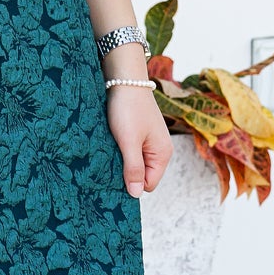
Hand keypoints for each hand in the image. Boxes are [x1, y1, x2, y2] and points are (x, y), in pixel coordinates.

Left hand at [106, 83, 173, 199]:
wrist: (125, 79)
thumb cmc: (128, 109)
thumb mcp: (129, 142)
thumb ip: (133, 168)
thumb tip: (135, 194)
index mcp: (163, 154)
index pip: (148, 184)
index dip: (132, 183)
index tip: (115, 173)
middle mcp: (160, 150)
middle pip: (142, 175)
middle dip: (126, 172)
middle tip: (110, 160)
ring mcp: (150, 141)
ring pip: (135, 163)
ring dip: (122, 160)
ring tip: (111, 149)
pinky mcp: (140, 134)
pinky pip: (131, 151)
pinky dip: (121, 150)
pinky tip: (112, 142)